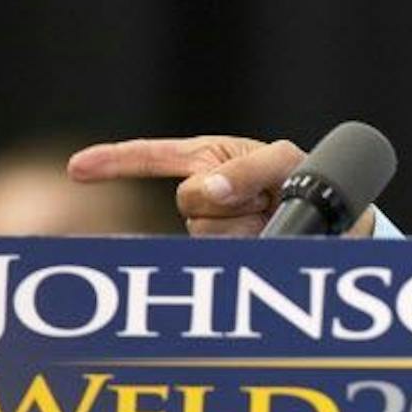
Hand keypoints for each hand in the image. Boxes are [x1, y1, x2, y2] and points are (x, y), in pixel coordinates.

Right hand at [66, 135, 314, 237]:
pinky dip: (245, 245)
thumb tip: (206, 188)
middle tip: (264, 199)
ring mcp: (214, 227)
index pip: (154, 156)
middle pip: (190, 202)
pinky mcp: (226, 255)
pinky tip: (266, 238)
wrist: (336, 221)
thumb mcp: (284, 162)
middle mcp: (205, 193)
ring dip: (244, 227)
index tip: (76, 168)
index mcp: (209, 159)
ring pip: (207, 232)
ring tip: (270, 220)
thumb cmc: (304, 180)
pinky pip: (218, 256)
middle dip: (227, 198)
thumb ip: (249, 168)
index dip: (115, 161)